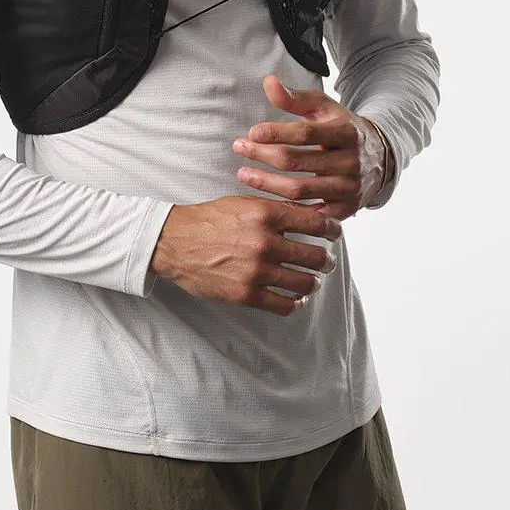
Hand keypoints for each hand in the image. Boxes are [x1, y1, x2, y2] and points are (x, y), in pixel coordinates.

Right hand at [149, 195, 342, 316]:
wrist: (174, 242)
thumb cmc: (209, 219)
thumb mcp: (244, 204)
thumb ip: (277, 209)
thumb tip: (312, 212)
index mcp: (265, 214)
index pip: (316, 222)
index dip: (332, 229)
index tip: (335, 234)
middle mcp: (264, 242)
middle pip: (315, 256)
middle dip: (325, 260)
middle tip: (325, 261)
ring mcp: (256, 270)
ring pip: (304, 283)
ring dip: (313, 283)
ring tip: (311, 281)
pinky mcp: (245, 294)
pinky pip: (284, 305)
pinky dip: (295, 304)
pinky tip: (296, 299)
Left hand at [231, 74, 391, 220]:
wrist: (378, 158)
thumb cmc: (341, 127)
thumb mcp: (324, 108)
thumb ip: (295, 97)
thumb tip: (268, 82)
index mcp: (346, 133)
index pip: (305, 134)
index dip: (275, 133)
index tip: (251, 133)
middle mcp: (350, 163)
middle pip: (297, 162)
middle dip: (262, 155)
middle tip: (238, 148)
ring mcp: (349, 188)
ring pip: (299, 190)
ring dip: (266, 183)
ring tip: (243, 173)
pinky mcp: (345, 210)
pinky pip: (308, 213)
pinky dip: (284, 207)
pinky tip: (264, 198)